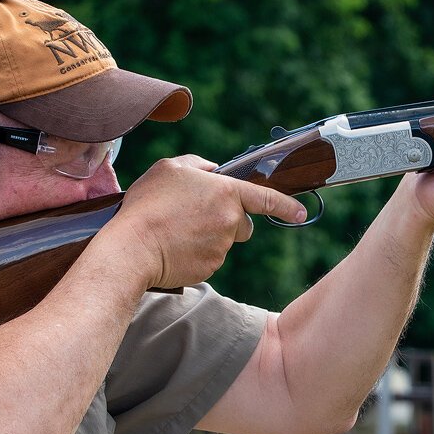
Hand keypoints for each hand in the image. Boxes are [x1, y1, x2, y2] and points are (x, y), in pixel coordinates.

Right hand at [107, 155, 308, 288]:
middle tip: (196, 216)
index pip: (266, 198)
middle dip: (228, 221)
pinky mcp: (211, 267)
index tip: (301, 212)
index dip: (286, 205)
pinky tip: (175, 247)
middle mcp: (230, 221)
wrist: (132, 248)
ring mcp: (222, 247)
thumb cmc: (149, 205)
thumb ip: (198, 165)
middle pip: (243, 223)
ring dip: (209, 236)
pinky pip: (210, 258)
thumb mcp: (170, 168)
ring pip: (225, 241)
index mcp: (226, 192)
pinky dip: (197, 253)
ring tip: (177, 230)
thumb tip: (213, 171)